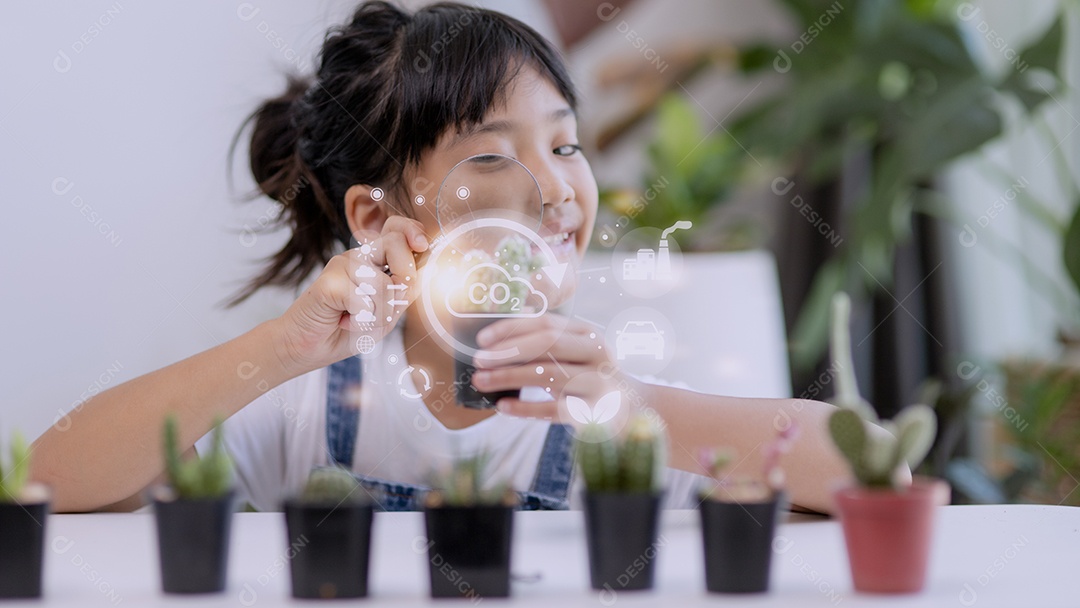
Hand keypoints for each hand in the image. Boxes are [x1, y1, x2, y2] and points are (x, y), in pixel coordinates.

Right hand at [272, 217, 428, 374]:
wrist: (307, 349)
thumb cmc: (346, 330)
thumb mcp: (386, 314)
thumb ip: (403, 291)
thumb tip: (420, 272)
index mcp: (373, 260)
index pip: (397, 229)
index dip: (413, 231)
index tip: (422, 245)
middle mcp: (357, 258)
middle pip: (396, 244)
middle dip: (405, 279)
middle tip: (386, 307)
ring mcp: (341, 265)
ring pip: (384, 283)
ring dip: (379, 314)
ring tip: (359, 320)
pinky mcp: (328, 281)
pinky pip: (364, 301)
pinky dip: (361, 321)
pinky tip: (345, 322)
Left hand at [470, 313, 637, 419]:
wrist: (633, 410)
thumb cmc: (590, 378)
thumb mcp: (576, 354)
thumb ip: (546, 347)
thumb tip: (493, 347)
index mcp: (588, 333)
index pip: (546, 323)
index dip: (512, 328)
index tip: (481, 338)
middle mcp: (598, 353)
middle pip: (548, 344)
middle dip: (507, 351)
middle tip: (477, 360)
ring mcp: (600, 382)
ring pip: (550, 375)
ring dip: (509, 377)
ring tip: (481, 381)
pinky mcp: (596, 412)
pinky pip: (555, 409)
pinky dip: (526, 407)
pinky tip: (503, 406)